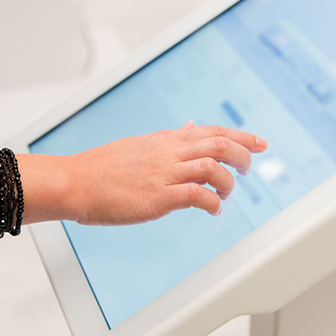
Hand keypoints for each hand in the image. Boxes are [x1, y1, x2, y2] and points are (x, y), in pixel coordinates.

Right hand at [22, 123, 267, 225]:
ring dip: (228, 180)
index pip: (211, 130)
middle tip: (250, 169)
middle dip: (243, 154)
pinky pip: (197, 195)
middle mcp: (168, 152)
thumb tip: (191, 126)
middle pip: (219, 143)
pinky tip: (214, 209)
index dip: (240, 135)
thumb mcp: (141, 144)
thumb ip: (170, 137)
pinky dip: (212, 202)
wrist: (75, 182)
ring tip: (228, 192)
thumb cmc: (102, 168)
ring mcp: (164, 173)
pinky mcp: (158, 196)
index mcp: (165, 139)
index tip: (260, 143)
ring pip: (212, 165)